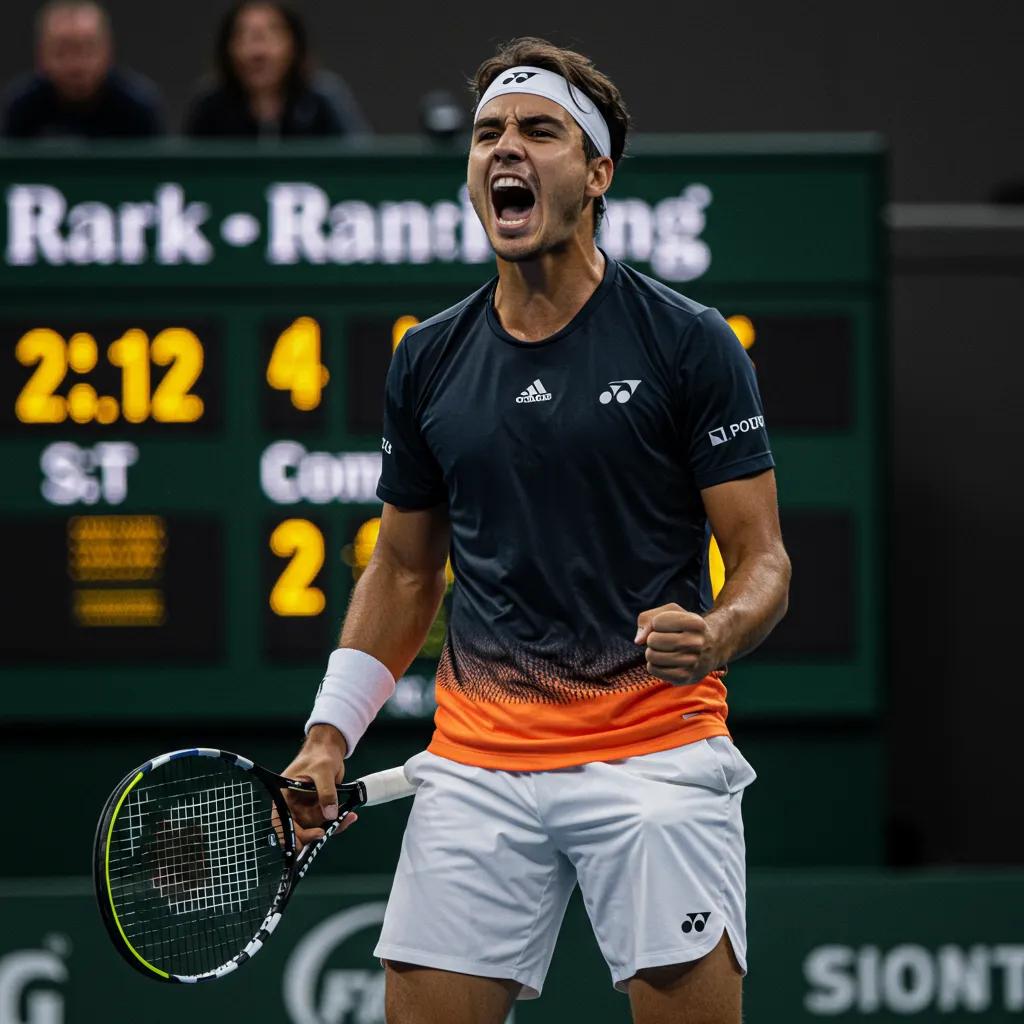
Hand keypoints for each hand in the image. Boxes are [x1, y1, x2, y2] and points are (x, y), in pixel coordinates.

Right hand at [280, 725, 356, 849]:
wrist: (331, 749)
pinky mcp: (320, 807)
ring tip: (347, 817)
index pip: (281, 821)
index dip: (290, 834)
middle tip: (324, 833)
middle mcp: (294, 805)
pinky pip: (327, 820)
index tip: (303, 842)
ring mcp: (307, 808)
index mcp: (285, 796)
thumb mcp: (323, 770)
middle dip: (313, 833)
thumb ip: (326, 792)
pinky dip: (338, 821)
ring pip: (316, 826)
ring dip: (332, 826)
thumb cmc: (319, 755)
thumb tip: (330, 815)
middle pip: (299, 828)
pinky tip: (349, 816)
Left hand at [634, 603, 718, 685]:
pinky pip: (653, 669)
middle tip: (661, 640)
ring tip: (663, 651)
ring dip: (651, 652)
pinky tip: (664, 662)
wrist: (709, 649)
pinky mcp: (685, 678)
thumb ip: (648, 619)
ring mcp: (693, 662)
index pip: (658, 621)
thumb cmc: (682, 627)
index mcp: (696, 623)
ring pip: (652, 656)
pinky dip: (653, 664)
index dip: (656, 622)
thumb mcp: (669, 613)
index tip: (667, 625)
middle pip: (653, 640)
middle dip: (651, 638)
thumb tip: (639, 640)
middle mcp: (697, 643)